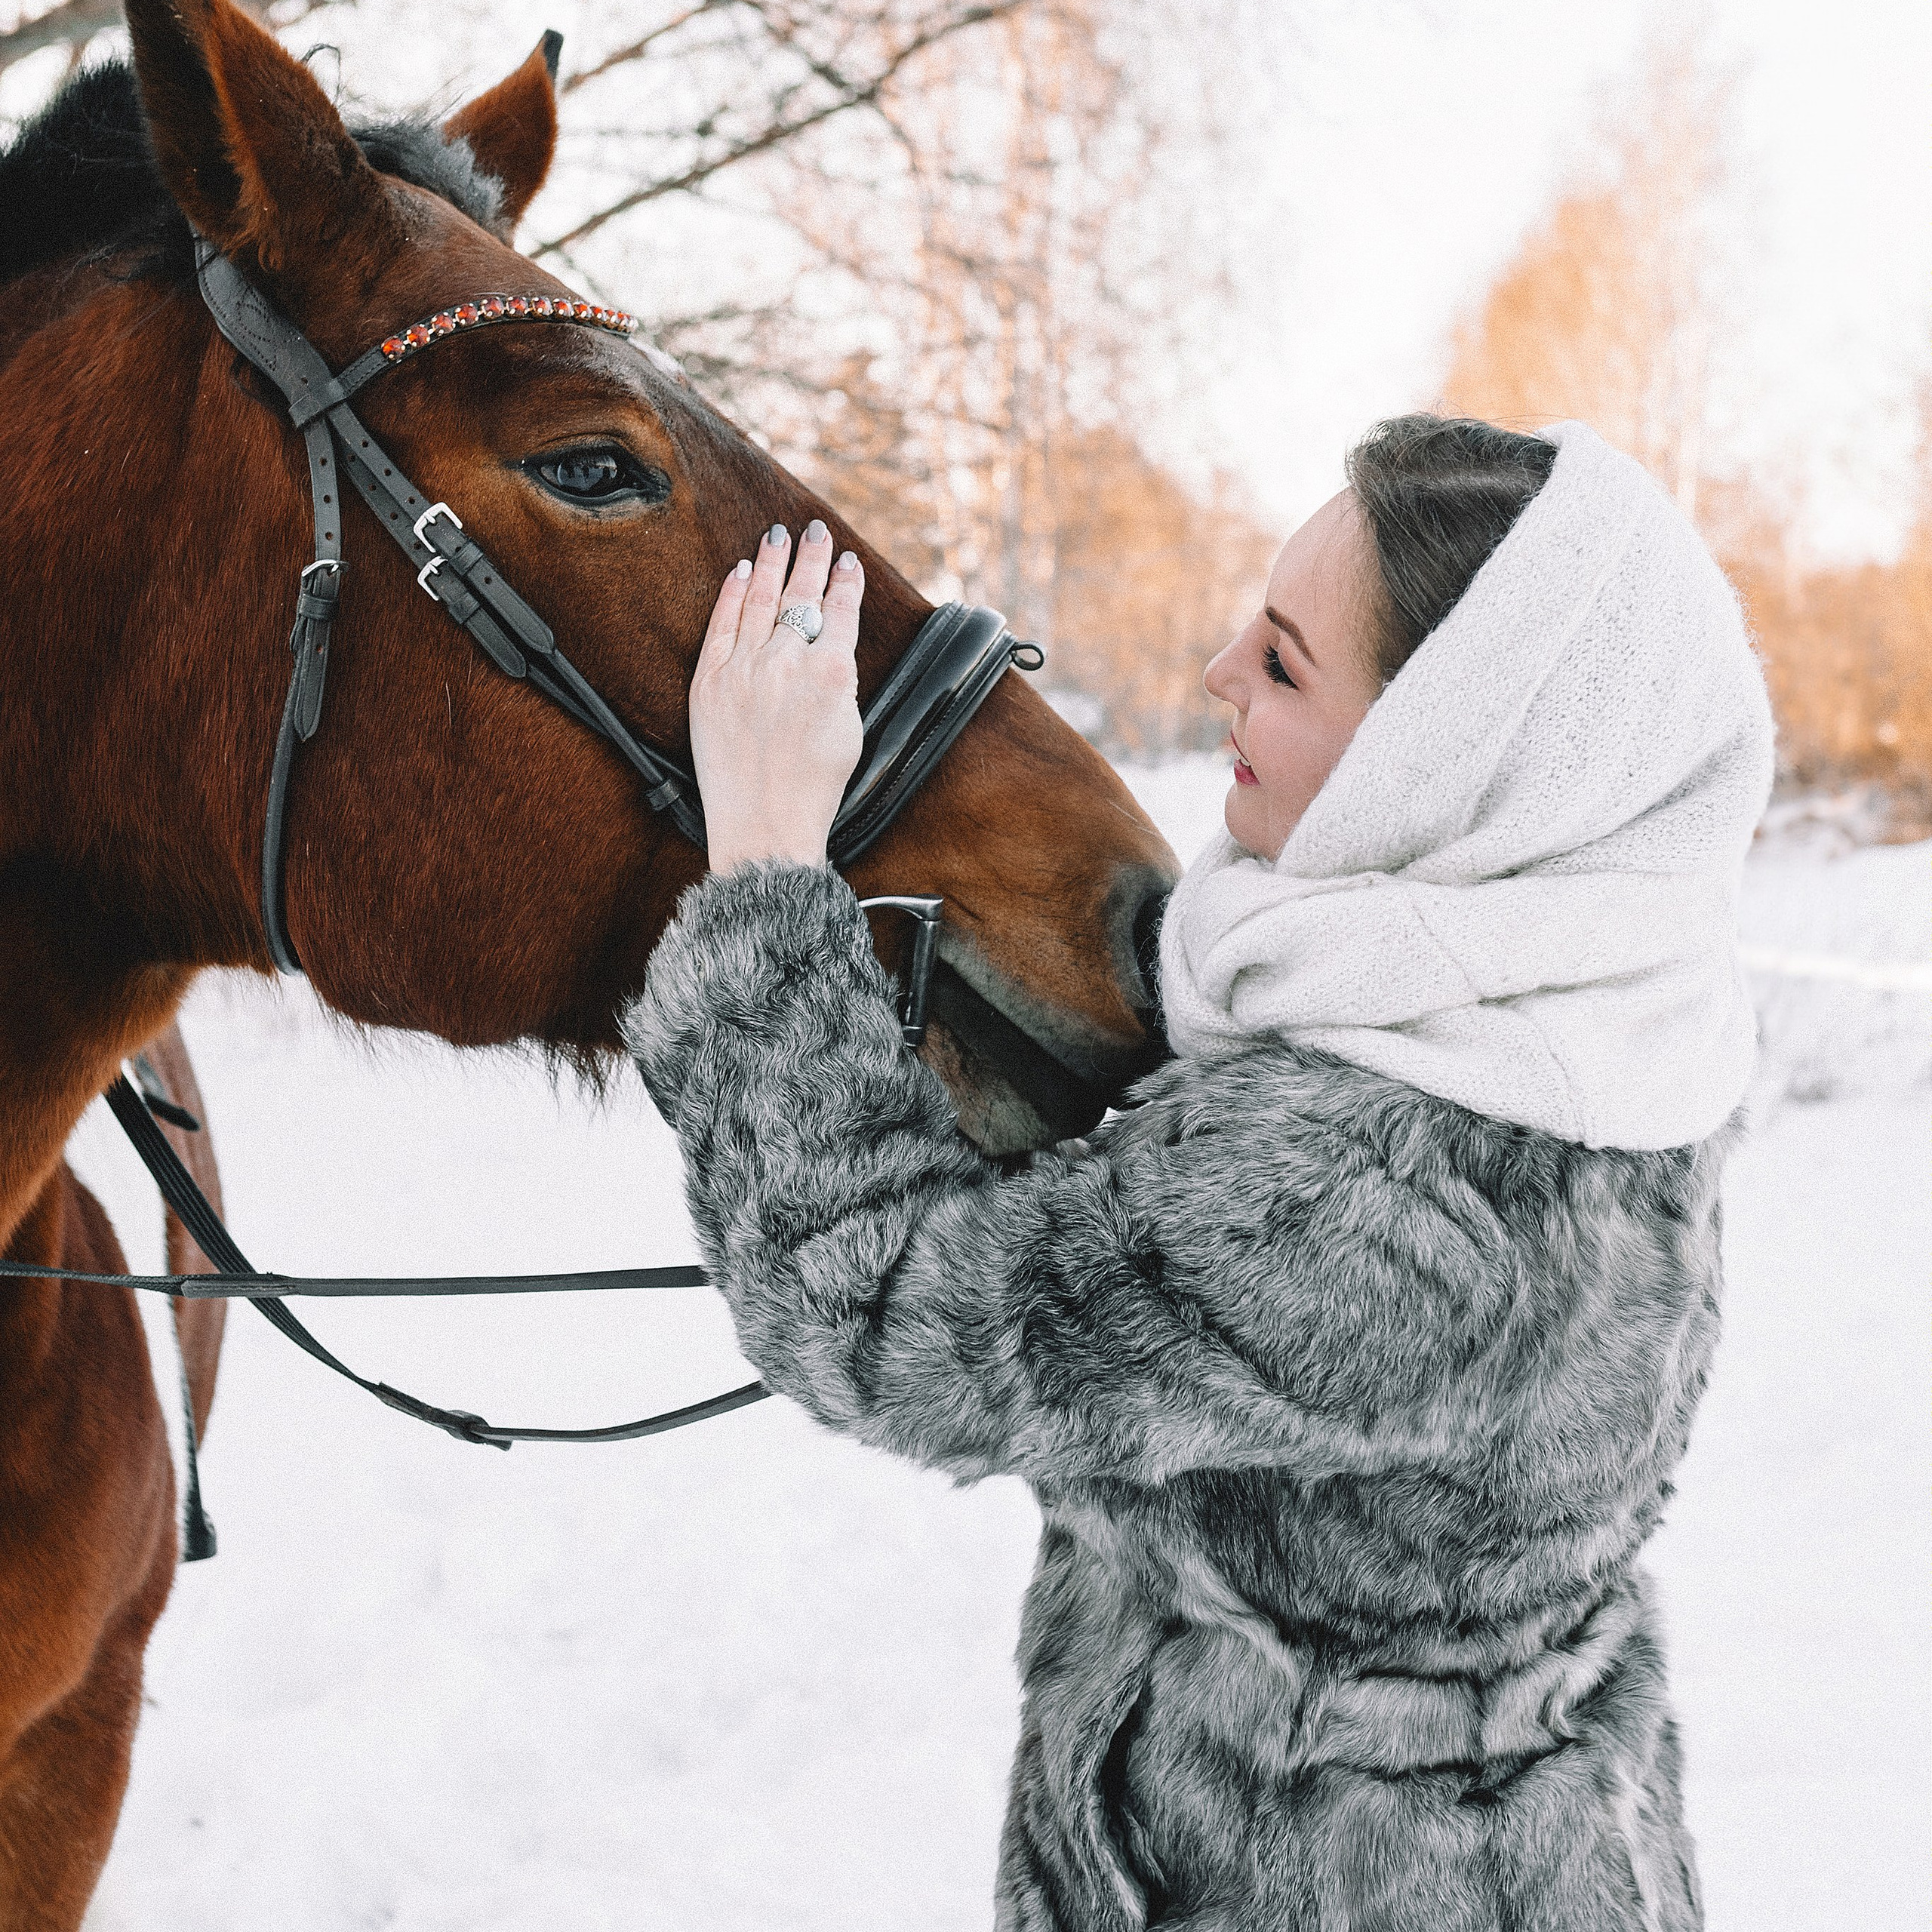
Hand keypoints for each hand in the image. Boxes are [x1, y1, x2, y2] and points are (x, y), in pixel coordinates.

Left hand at [689, 518, 864, 870]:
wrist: (765, 824)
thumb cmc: (813, 789)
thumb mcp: (850, 731)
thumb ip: (842, 682)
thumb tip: (834, 650)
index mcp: (830, 675)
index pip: (841, 612)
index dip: (845, 583)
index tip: (847, 562)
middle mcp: (786, 664)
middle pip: (801, 596)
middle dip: (811, 559)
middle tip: (816, 531)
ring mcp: (744, 670)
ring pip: (760, 602)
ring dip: (771, 564)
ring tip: (777, 536)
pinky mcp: (709, 684)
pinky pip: (721, 626)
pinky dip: (732, 595)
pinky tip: (741, 573)